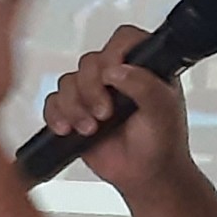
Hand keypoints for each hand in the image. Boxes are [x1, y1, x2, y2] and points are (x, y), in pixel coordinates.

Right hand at [38, 25, 191, 194]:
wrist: (144, 176)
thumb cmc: (161, 144)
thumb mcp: (163, 112)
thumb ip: (146, 87)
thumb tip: (117, 70)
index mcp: (144, 68)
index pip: (124, 40)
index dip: (114, 53)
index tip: (113, 77)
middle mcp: (117, 76)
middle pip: (89, 62)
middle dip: (91, 90)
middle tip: (105, 113)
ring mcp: (94, 93)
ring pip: (68, 82)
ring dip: (75, 107)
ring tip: (90, 128)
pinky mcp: (74, 111)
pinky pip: (53, 102)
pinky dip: (56, 115)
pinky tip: (68, 129)